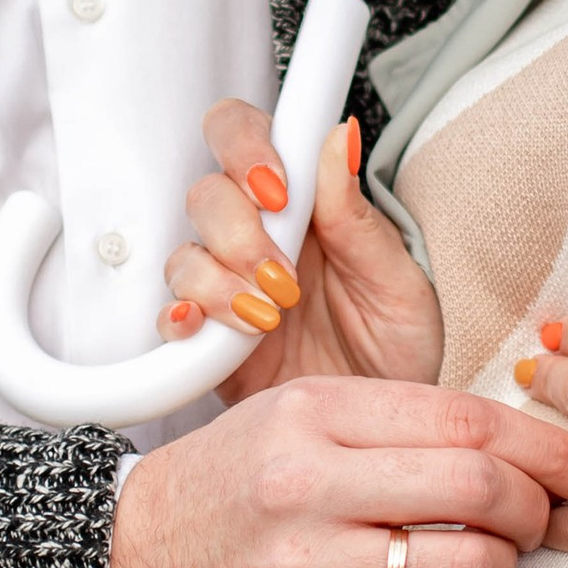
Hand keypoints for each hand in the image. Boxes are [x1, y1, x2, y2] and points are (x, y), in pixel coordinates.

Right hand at [109, 375, 567, 567]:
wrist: (124, 567)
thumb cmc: (231, 486)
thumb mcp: (295, 416)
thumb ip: (394, 421)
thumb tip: (518, 446)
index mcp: (312, 412)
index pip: (465, 417)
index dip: (547, 446)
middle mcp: (307, 485)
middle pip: (478, 484)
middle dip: (536, 505)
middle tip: (541, 518)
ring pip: (467, 566)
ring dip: (503, 567)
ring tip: (487, 563)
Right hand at [162, 106, 443, 392]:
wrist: (381, 430)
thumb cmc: (397, 348)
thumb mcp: (398, 283)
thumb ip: (358, 217)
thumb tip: (337, 138)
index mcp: (304, 204)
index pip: (247, 136)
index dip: (245, 147)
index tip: (276, 189)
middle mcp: (258, 237)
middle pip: (207, 193)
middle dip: (237, 232)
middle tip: (282, 275)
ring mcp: (229, 285)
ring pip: (185, 253)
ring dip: (220, 282)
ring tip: (269, 317)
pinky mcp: (209, 337)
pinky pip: (169, 316)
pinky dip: (181, 319)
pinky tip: (210, 330)